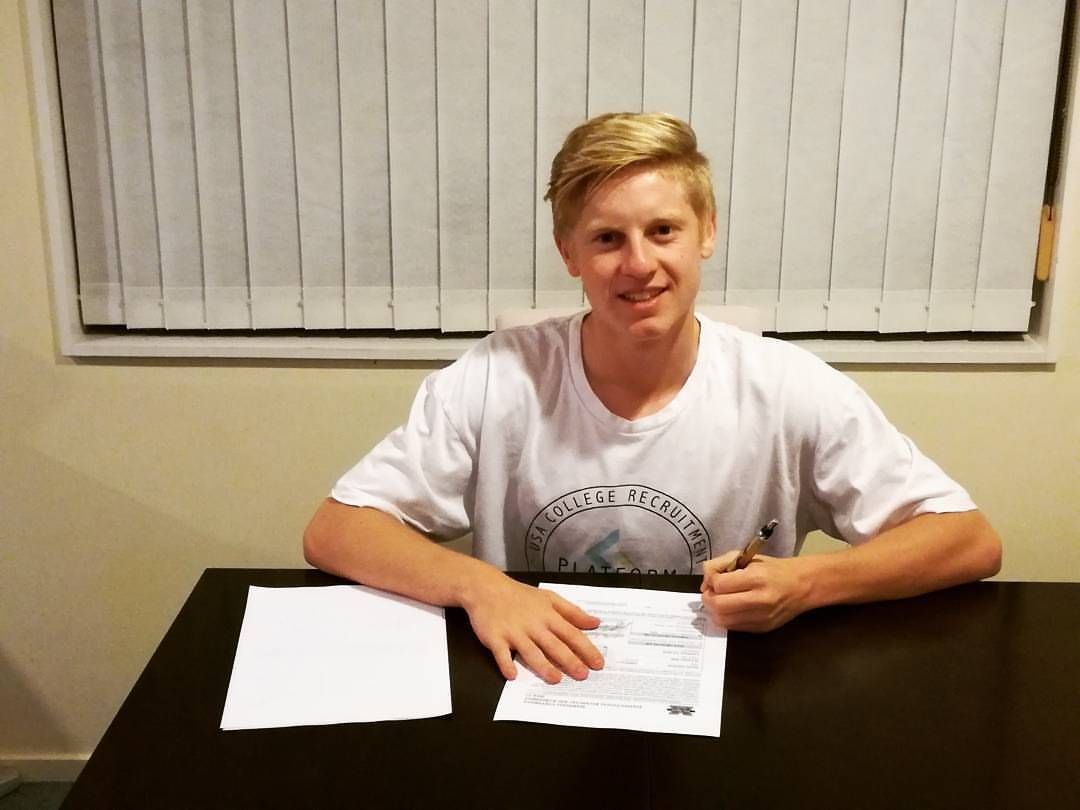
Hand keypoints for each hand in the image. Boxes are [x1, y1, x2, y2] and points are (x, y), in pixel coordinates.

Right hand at [461, 571, 603, 683]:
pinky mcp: (495, 637)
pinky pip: (501, 653)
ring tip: (555, 679)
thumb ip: (572, 612)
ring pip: (531, 651)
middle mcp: (533, 625)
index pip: (571, 634)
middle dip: (569, 660)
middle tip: (583, 675)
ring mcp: (513, 632)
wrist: (486, 588)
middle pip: (554, 645)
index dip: (586, 649)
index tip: (598, 663)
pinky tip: (512, 675)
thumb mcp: (549, 598)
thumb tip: (595, 623)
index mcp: (548, 615)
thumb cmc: (520, 595)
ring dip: (543, 666)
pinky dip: (506, 664)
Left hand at [699, 552, 810, 631]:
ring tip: (719, 600)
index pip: (720, 585)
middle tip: (710, 592)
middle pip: (718, 605)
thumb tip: (706, 579)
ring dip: (714, 611)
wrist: (803, 586)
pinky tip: (730, 609)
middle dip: (708, 598)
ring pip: (723, 620)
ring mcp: (761, 617)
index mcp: (757, 578)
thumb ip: (722, 563)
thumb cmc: (775, 569)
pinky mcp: (762, 629)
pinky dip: (726, 618)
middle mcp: (760, 600)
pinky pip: (734, 628)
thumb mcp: (749, 558)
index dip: (711, 581)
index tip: (714, 578)